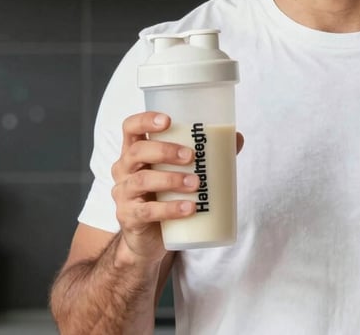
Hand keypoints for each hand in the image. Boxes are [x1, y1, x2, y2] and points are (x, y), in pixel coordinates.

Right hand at [111, 112, 243, 261]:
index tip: (168, 121)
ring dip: (171, 179)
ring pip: (142, 180)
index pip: (130, 127)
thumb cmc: (164, 196)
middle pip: (137, 151)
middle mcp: (124, 170)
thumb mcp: (179, 172)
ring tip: (196, 183)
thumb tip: (236, 138)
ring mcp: (124, 194)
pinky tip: (189, 208)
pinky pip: (147, 211)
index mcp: (135, 152)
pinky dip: (170, 209)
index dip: (145, 120)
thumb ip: (205, 155)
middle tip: (191, 156)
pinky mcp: (129, 217)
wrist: (149, 239)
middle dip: (165, 151)